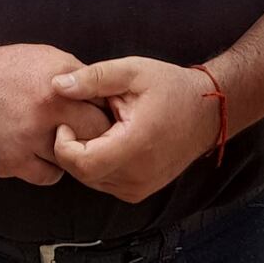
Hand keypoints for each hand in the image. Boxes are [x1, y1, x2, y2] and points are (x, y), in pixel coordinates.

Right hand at [0, 42, 111, 185]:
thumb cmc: (7, 68)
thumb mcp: (49, 58)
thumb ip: (79, 77)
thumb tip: (107, 95)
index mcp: (58, 89)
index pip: (102, 112)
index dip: (106, 117)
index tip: (106, 120)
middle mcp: (44, 116)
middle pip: (90, 140)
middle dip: (94, 139)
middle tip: (91, 137)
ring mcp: (25, 143)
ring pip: (68, 162)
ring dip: (70, 155)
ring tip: (62, 141)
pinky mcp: (8, 163)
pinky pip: (45, 176)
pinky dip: (48, 167)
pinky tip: (41, 152)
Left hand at [51, 57, 220, 203]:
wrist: (206, 112)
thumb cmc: (170, 88)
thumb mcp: (132, 71)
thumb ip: (93, 78)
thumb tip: (57, 85)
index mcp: (135, 146)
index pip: (81, 163)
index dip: (63, 144)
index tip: (67, 122)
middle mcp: (137, 176)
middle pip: (83, 173)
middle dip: (72, 148)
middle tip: (80, 120)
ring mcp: (140, 188)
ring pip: (92, 180)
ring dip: (85, 156)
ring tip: (99, 127)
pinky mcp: (140, 191)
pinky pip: (106, 182)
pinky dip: (99, 164)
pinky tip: (108, 140)